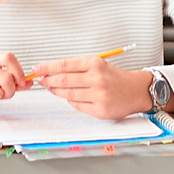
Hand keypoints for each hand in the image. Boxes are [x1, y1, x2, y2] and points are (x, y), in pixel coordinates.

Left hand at [29, 56, 154, 119]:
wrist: (136, 90)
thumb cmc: (115, 77)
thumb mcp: (99, 65)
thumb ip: (78, 68)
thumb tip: (52, 71)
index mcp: (96, 64)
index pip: (65, 65)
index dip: (47, 67)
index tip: (37, 68)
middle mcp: (97, 79)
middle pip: (63, 80)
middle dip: (48, 80)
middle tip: (42, 80)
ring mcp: (99, 95)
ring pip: (68, 94)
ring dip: (57, 91)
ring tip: (52, 88)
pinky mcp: (100, 110)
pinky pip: (77, 105)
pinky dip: (71, 101)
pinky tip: (70, 97)